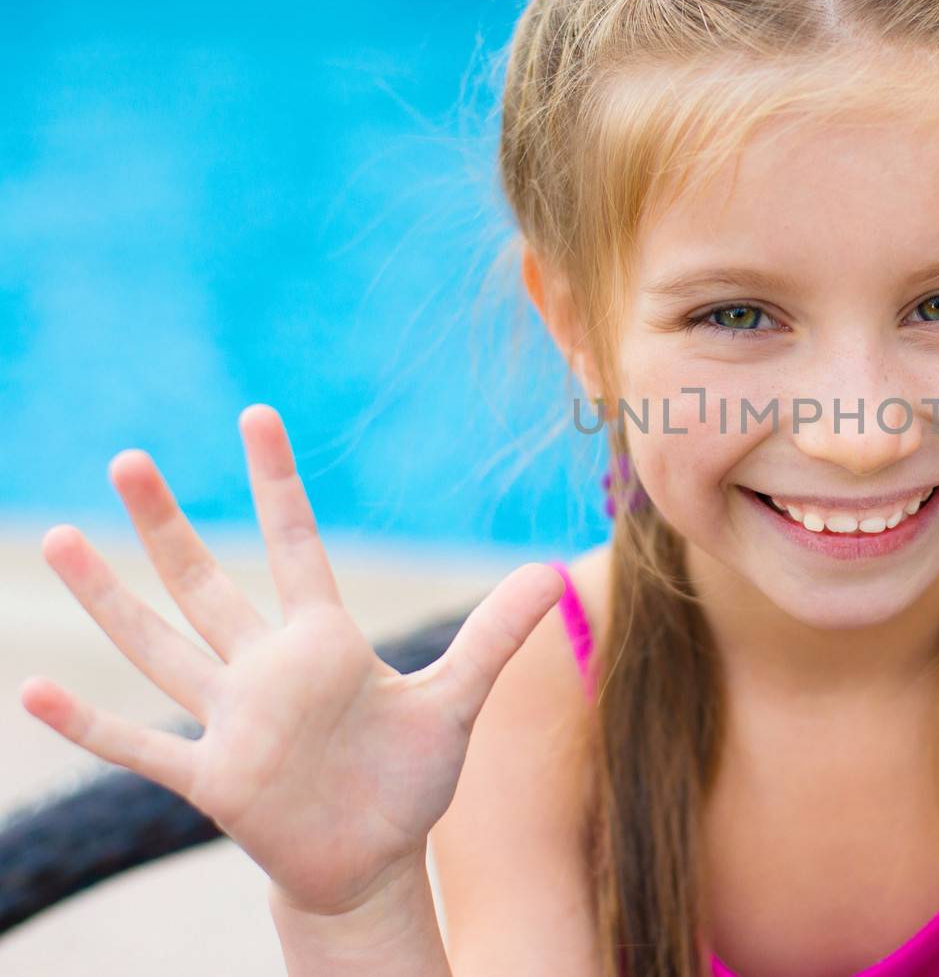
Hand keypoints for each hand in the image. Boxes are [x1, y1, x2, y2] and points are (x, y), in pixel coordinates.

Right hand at [17, 405, 562, 916]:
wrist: (374, 860)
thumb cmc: (409, 777)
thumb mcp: (457, 701)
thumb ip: (494, 636)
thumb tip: (550, 571)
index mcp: (323, 640)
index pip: (296, 544)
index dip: (277, 482)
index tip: (256, 415)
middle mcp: (266, 669)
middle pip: (206, 582)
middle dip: (167, 524)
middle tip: (128, 457)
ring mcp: (232, 721)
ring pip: (159, 646)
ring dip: (110, 598)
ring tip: (59, 537)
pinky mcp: (214, 779)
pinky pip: (142, 746)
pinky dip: (92, 725)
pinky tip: (33, 691)